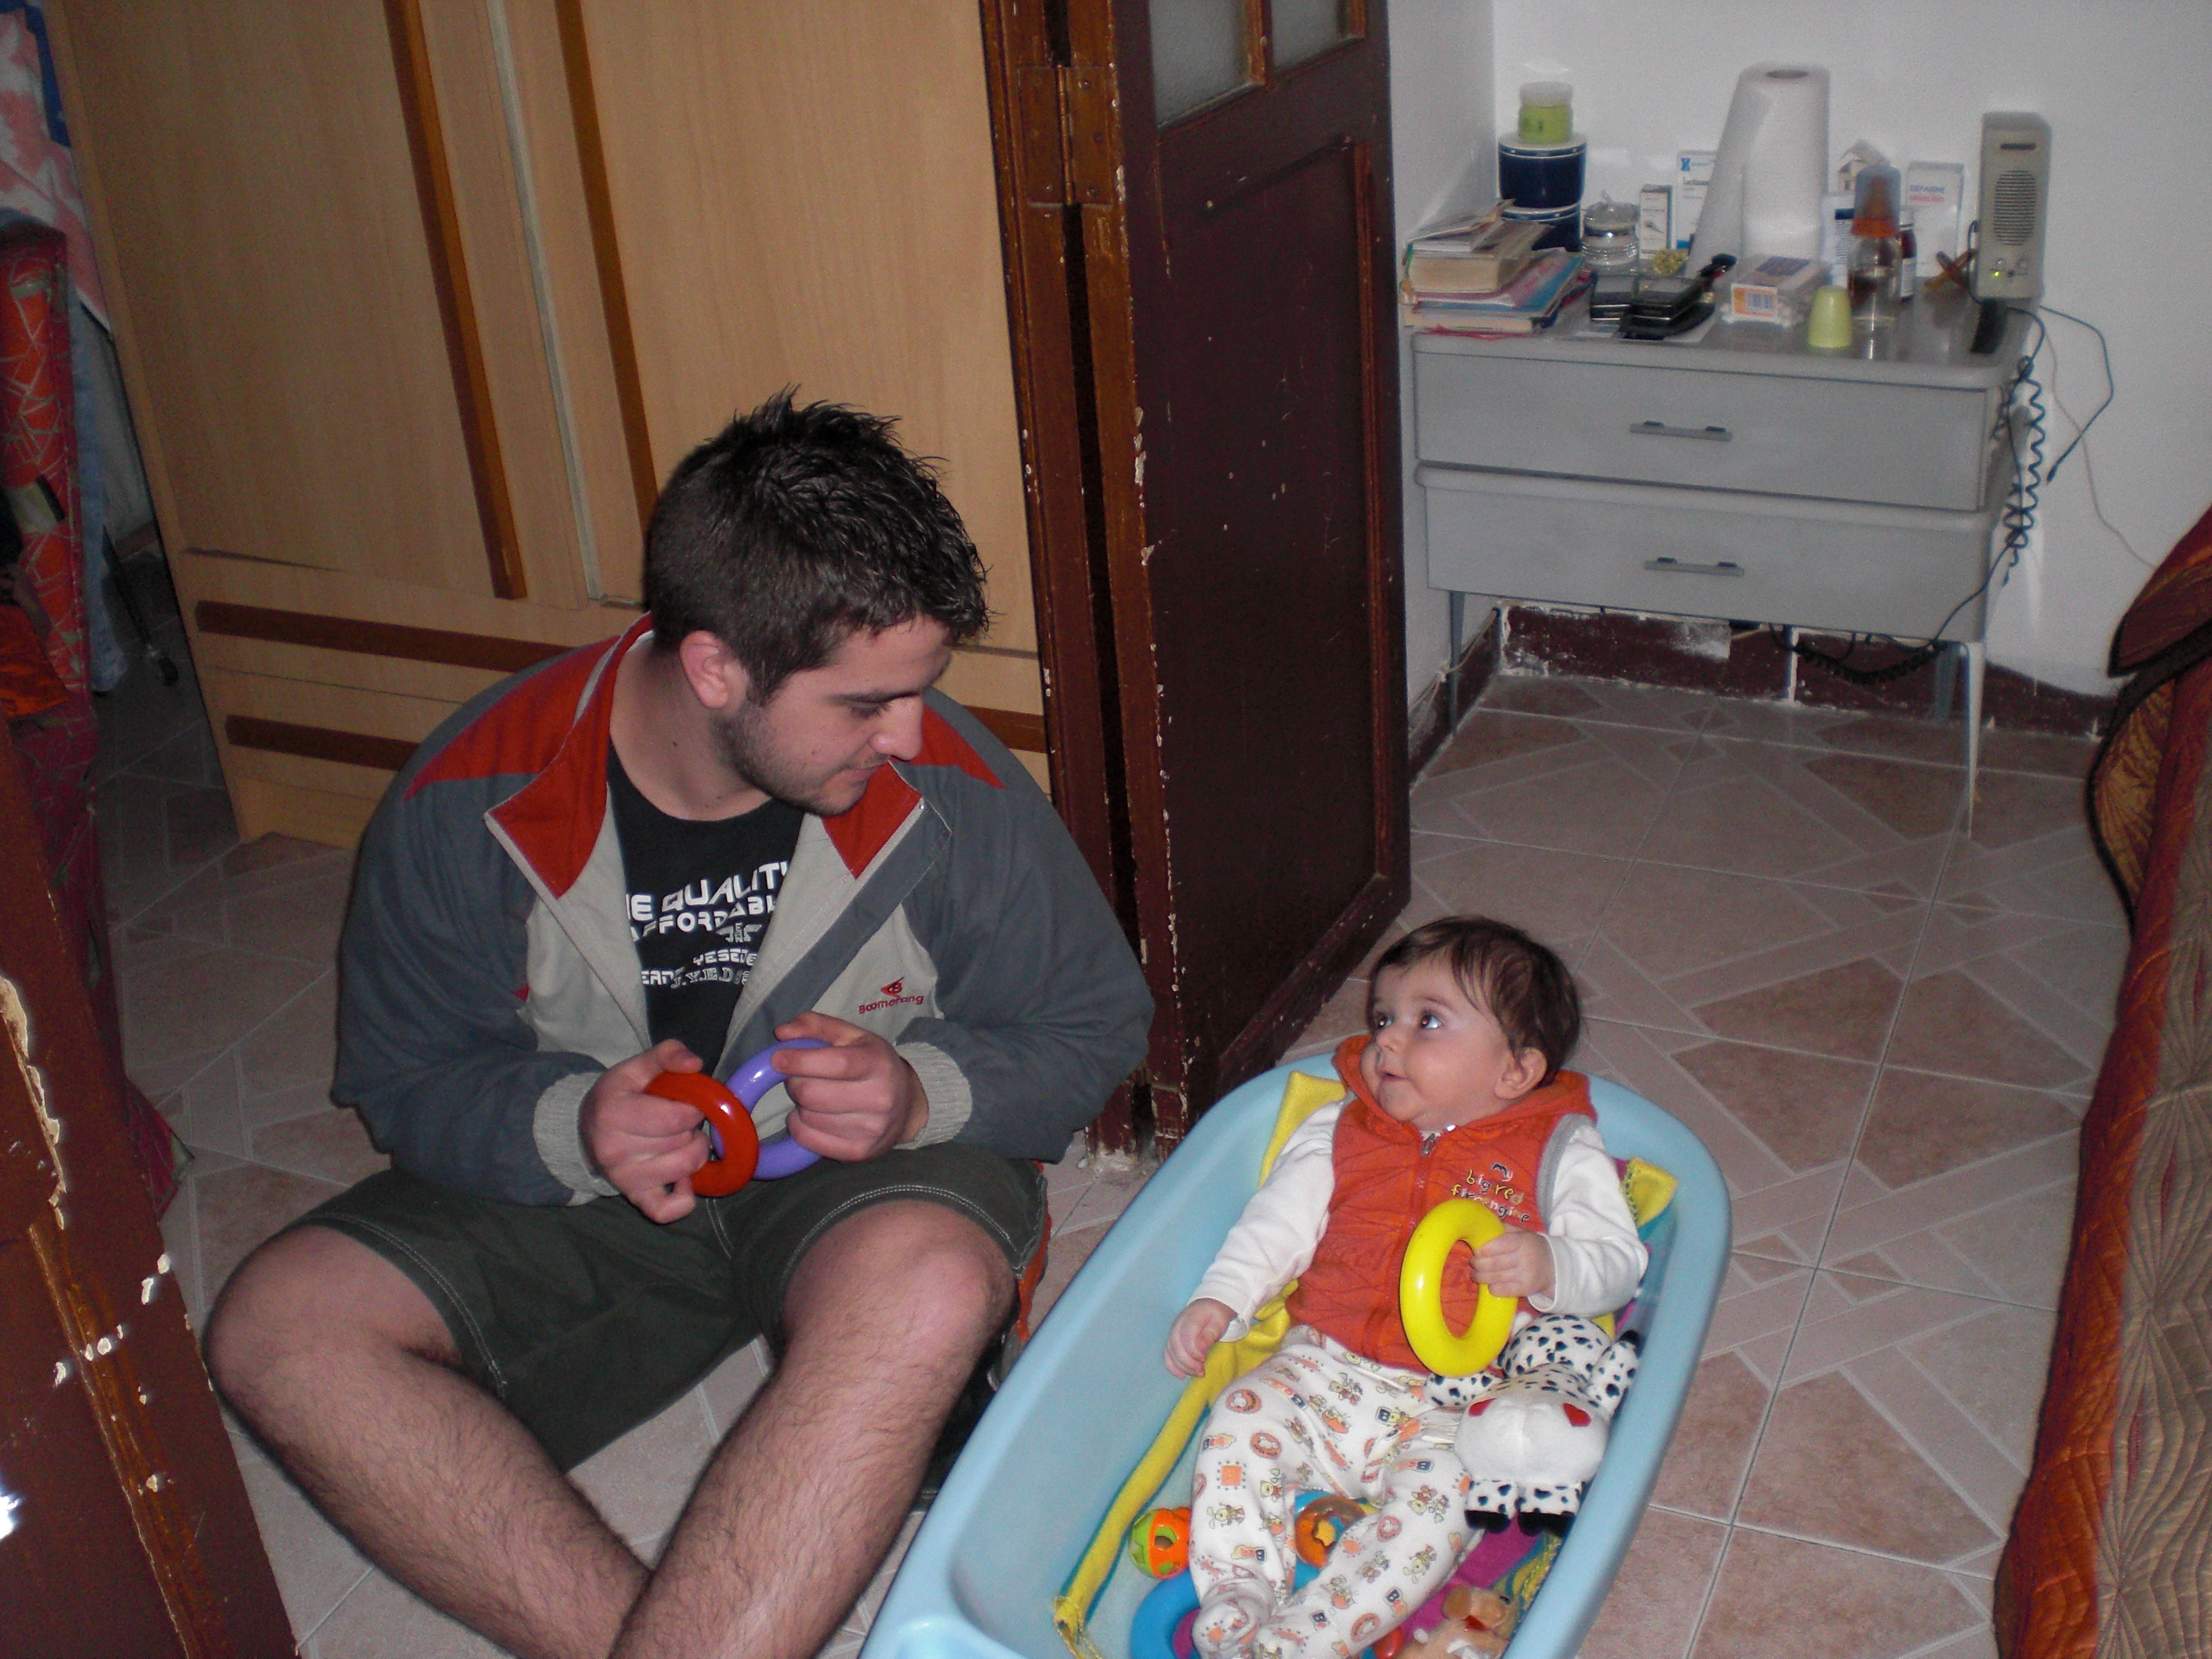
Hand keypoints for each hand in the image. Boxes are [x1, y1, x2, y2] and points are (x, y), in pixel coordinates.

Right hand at [580, 1039, 711, 1223]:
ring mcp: (624, 1178)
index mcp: (613, 1114)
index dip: (693, 1108)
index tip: (687, 1102)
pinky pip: (666, 1210)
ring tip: (683, 1140)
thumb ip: (667, 1054)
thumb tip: (695, 1065)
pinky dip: (685, 1198)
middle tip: (682, 1121)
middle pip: (682, 1142)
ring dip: (694, 1153)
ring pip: (684, 1170)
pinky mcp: (634, 1197)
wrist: (585, 1130)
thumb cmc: (618, 1096)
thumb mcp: (636, 1067)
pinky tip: (683, 1178)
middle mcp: (615, 1151)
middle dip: (692, 1128)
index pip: (675, 1118)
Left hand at [770, 1011, 927, 1161]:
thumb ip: (817, 1026)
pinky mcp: (858, 1152)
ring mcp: (870, 1129)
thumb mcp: (852, 1037)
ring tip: (814, 1097)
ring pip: (807, 1118)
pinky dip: (800, 1126)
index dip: (800, 1061)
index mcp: (877, 1064)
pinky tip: (812, 1117)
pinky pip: (808, 1140)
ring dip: (799, 1106)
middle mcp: (879, 1098)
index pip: (836, 1064)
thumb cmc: (873, 1065)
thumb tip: (782, 1033)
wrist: (908, 1105)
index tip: (777, 1059)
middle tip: (800, 1078)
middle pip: (812, 1094)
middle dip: (795, 1083)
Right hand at [1165, 1298, 1234, 1376]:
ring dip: (1182, 1367)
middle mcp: (1177, 1325)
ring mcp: (1173, 1332)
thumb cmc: (1216, 1314)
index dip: (1194, 1352)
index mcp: (1190, 1318)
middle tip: (1202, 1371)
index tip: (1204, 1359)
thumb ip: (1209, 1335)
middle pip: (1176, 1346)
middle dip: (1188, 1363)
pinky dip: (1172, 1366)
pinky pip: (1167, 1354)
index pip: (1186, 1337)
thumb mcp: (1219, 1322)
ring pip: (1170, 1352)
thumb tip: (1200, 1349)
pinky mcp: (1172, 1339)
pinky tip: (1181, 1375)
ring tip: (1197, 1373)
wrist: (1210, 1304)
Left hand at [1473, 1228, 1554, 1300]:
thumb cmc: (1532, 1247)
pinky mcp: (1526, 1289)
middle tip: (1473, 1263)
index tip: (1476, 1251)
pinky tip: (1489, 1285)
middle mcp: (1525, 1258)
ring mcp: (1526, 1275)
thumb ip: (1504, 1229)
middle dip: (1478, 1264)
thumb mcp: (1522, 1233)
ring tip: (1475, 1274)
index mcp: (1523, 1241)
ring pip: (1496, 1278)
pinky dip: (1492, 1288)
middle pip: (1494, 1263)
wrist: (1555, 1266)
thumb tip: (1483, 1225)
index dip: (1484, 1249)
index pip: (1500, 1244)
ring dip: (1480, 1277)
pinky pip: (1503, 1290)